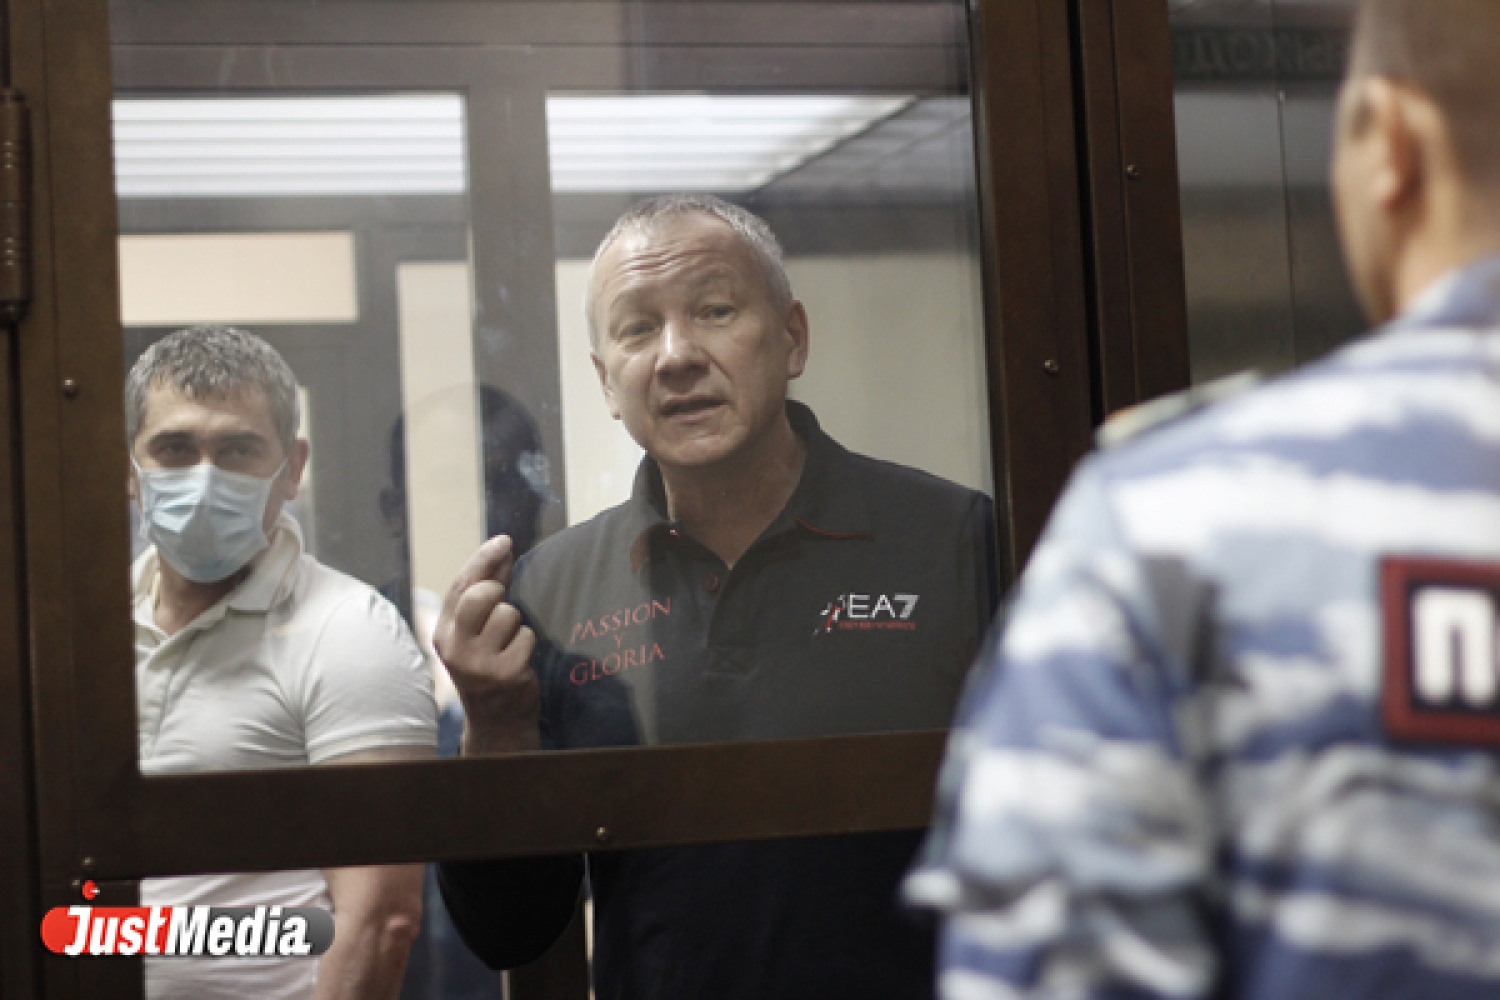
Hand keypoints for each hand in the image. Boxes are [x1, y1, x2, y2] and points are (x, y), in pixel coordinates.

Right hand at [433, 535, 541, 753]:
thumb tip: (502, 551)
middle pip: (482, 595)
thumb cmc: (489, 665)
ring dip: (516, 623)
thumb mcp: (476, 631)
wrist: (497, 719)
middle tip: (502, 606)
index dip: (484, 559)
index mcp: (443, 633)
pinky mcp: (505, 673)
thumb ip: (487, 591)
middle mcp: (455, 648)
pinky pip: (526, 636)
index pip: (461, 586)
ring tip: (508, 643)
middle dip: (498, 592)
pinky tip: (517, 659)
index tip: (505, 541)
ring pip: (508, 614)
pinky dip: (528, 642)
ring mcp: (478, 663)